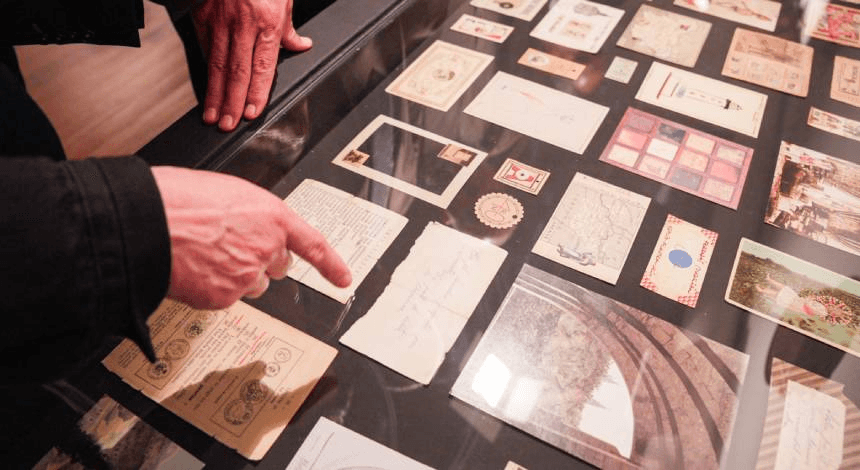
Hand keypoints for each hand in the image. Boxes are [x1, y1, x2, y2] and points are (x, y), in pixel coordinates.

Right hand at [151, 167, 350, 308]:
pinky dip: (211, 288)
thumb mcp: (224, 193)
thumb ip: (248, 215)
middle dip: (261, 260)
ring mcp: (247, 275)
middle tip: (230, 248)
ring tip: (205, 256)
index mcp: (271, 215)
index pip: (313, 243)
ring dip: (236, 276)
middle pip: (278, 266)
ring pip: (252, 285)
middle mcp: (267, 247)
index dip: (331, 264)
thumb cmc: (175, 198)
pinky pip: (225, 298)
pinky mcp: (226, 297)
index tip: (344, 279)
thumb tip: (245, 228)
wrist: (145, 221)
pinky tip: (193, 270)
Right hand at [193, 0, 311, 131]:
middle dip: (232, 102)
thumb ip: (289, 28)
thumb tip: (301, 45)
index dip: (257, 93)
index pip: (263, 67)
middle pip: (237, 71)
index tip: (251, 113)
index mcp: (267, 22)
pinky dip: (204, 71)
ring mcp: (220, 21)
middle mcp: (243, 25)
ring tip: (212, 116)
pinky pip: (204, 48)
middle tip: (227, 125)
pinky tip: (204, 89)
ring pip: (216, 64)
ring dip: (214, 94)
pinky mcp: (203, 17)